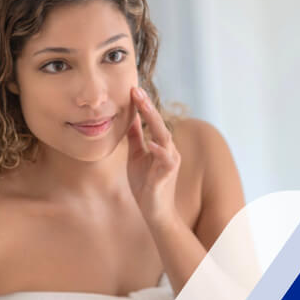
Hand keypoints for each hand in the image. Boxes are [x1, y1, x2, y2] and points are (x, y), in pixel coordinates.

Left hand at [126, 87, 181, 226]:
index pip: (152, 120)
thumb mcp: (137, 155)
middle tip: (137, 91)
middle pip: (159, 124)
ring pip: (164, 137)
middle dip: (148, 107)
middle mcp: (169, 150)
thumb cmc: (145, 183)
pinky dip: (159, 151)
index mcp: (161, 144)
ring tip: (143, 107)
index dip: (143, 105)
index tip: (132, 89)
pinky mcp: (167, 176)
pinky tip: (152, 143)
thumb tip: (130, 116)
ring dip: (154, 121)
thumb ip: (135, 137)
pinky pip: (166, 161)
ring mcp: (170, 162)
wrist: (154, 211)